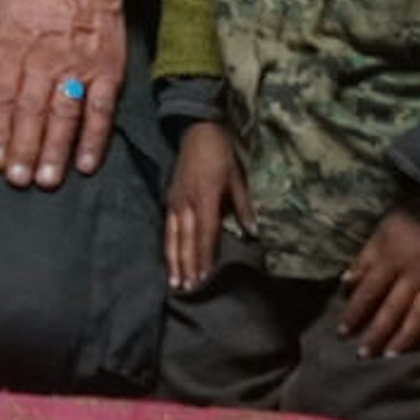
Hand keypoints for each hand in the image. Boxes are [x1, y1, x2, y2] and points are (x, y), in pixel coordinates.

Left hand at [0, 0, 140, 189]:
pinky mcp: (108, 71)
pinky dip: (94, 138)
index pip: (1, 96)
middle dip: (23, 148)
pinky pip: (101, 110)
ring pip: (64, 115)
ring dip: (55, 150)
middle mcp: (44, 61)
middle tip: (17, 180)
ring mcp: (78, 68)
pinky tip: (85, 163)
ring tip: (47, 180)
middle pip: (31, 111)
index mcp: (12, 47)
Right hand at [162, 117, 249, 288]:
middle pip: (185, 240)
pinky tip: (169, 258)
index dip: (203, 258)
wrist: (196, 130)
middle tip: (186, 289)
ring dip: (173, 260)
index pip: (205, 235)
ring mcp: (175, 201)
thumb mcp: (237, 178)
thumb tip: (253, 233)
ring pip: (172, 236)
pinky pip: (167, 227)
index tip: (203, 278)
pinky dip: (167, 245)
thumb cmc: (220, 154)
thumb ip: (243, 206)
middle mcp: (186, 203)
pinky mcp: (169, 199)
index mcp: (205, 198)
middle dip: (186, 266)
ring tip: (174, 281)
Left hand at [340, 197, 419, 359]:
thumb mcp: (382, 230)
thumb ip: (365, 258)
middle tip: (363, 354)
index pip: (367, 293)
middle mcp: (413, 275)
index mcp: (390, 259)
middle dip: (375, 333)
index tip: (342, 333)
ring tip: (391, 356)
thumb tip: (344, 282)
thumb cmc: (414, 215)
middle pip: (391, 310)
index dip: (353, 313)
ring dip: (404, 338)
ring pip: (419, 316)